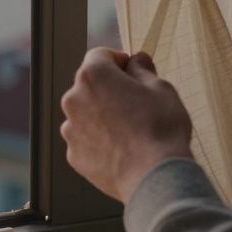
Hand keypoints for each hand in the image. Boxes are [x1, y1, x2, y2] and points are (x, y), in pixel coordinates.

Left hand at [60, 48, 192, 203]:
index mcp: (93, 75)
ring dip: (103, 116)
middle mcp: (73, 99)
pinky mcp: (74, 155)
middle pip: (90, 86)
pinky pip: (86, 140)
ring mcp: (71, 129)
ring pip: (87, 114)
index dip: (119, 61)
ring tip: (131, 131)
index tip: (133, 71)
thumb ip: (142, 69)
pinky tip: (122, 150)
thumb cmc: (160, 128)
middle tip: (137, 104)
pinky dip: (100, 141)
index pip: (100, 55)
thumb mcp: (161, 88)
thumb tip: (137, 60)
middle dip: (110, 89)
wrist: (154, 176)